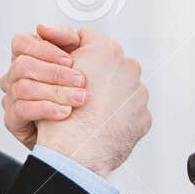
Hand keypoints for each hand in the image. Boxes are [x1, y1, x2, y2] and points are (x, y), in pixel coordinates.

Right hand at [0, 23, 87, 148]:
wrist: (92, 142)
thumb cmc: (93, 100)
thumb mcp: (90, 61)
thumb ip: (71, 38)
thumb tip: (43, 27)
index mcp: (35, 58)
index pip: (22, 42)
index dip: (44, 48)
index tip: (71, 60)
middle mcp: (20, 76)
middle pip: (22, 64)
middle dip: (55, 73)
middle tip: (82, 82)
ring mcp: (14, 98)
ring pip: (22, 86)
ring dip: (55, 92)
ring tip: (79, 100)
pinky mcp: (14, 121)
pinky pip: (19, 110)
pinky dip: (45, 109)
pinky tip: (65, 113)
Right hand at [31, 28, 150, 178]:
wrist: (76, 155)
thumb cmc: (63, 118)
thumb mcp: (51, 73)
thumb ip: (65, 52)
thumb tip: (69, 45)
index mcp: (107, 51)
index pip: (88, 39)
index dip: (74, 53)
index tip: (69, 66)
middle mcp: (128, 67)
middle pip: (108, 63)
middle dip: (96, 75)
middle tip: (78, 91)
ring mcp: (138, 93)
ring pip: (121, 87)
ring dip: (108, 96)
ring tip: (90, 112)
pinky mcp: (143, 116)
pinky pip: (129, 111)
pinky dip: (117, 115)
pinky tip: (101, 123)